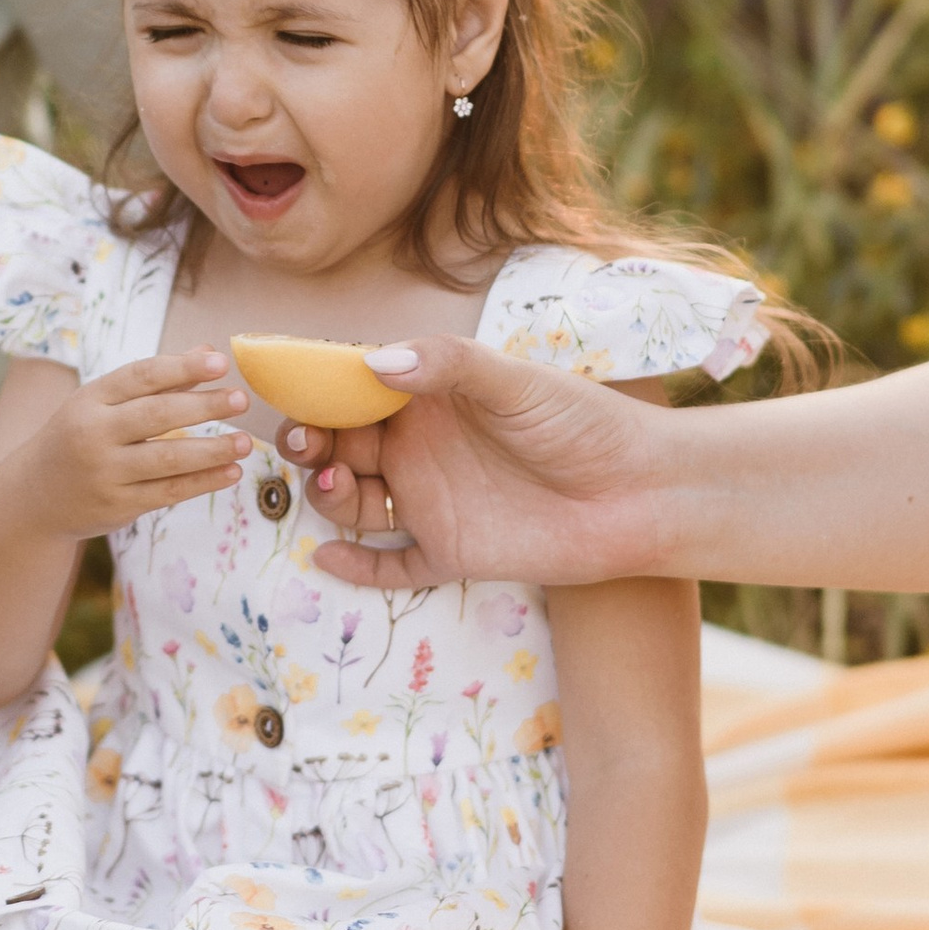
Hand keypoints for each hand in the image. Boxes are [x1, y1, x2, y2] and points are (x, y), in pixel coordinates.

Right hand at [20, 352, 252, 539]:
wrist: (34, 497)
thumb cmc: (78, 438)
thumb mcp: (102, 403)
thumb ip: (156, 381)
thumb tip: (208, 350)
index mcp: (90, 399)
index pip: (141, 376)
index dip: (182, 367)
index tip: (220, 362)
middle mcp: (94, 434)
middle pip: (157, 415)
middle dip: (204, 406)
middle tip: (241, 399)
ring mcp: (105, 473)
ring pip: (168, 458)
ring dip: (212, 449)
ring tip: (245, 442)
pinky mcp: (117, 506)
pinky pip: (169, 492)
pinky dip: (203, 482)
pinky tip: (230, 472)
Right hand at [287, 335, 670, 588]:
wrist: (641, 493)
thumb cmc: (583, 423)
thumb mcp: (515, 382)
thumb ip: (447, 366)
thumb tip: (374, 363)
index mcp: (429, 398)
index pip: (353, 389)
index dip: (315, 390)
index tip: (288, 390)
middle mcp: (421, 448)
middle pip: (339, 447)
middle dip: (309, 443)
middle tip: (300, 443)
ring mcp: (432, 502)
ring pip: (354, 503)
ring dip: (327, 494)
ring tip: (330, 482)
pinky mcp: (450, 553)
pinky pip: (390, 566)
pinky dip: (357, 566)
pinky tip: (329, 557)